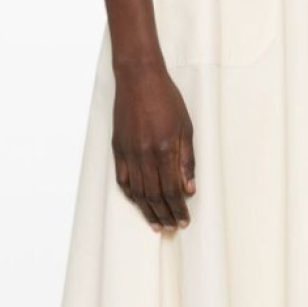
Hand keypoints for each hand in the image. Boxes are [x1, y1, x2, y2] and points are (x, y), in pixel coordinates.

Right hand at [112, 59, 195, 231]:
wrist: (139, 79)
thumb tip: (189, 188)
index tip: (184, 220)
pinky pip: (122, 179)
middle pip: (154, 195)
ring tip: (157, 224)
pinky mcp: (118, 148)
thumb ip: (187, 160)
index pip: (171, 190)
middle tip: (172, 227)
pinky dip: (131, 195)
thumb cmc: (166, 99)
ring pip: (137, 191)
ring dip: (148, 210)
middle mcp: (144, 155)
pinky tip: (138, 203)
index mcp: (164, 150)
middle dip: (164, 214)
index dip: (178, 208)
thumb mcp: (186, 127)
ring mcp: (129, 153)